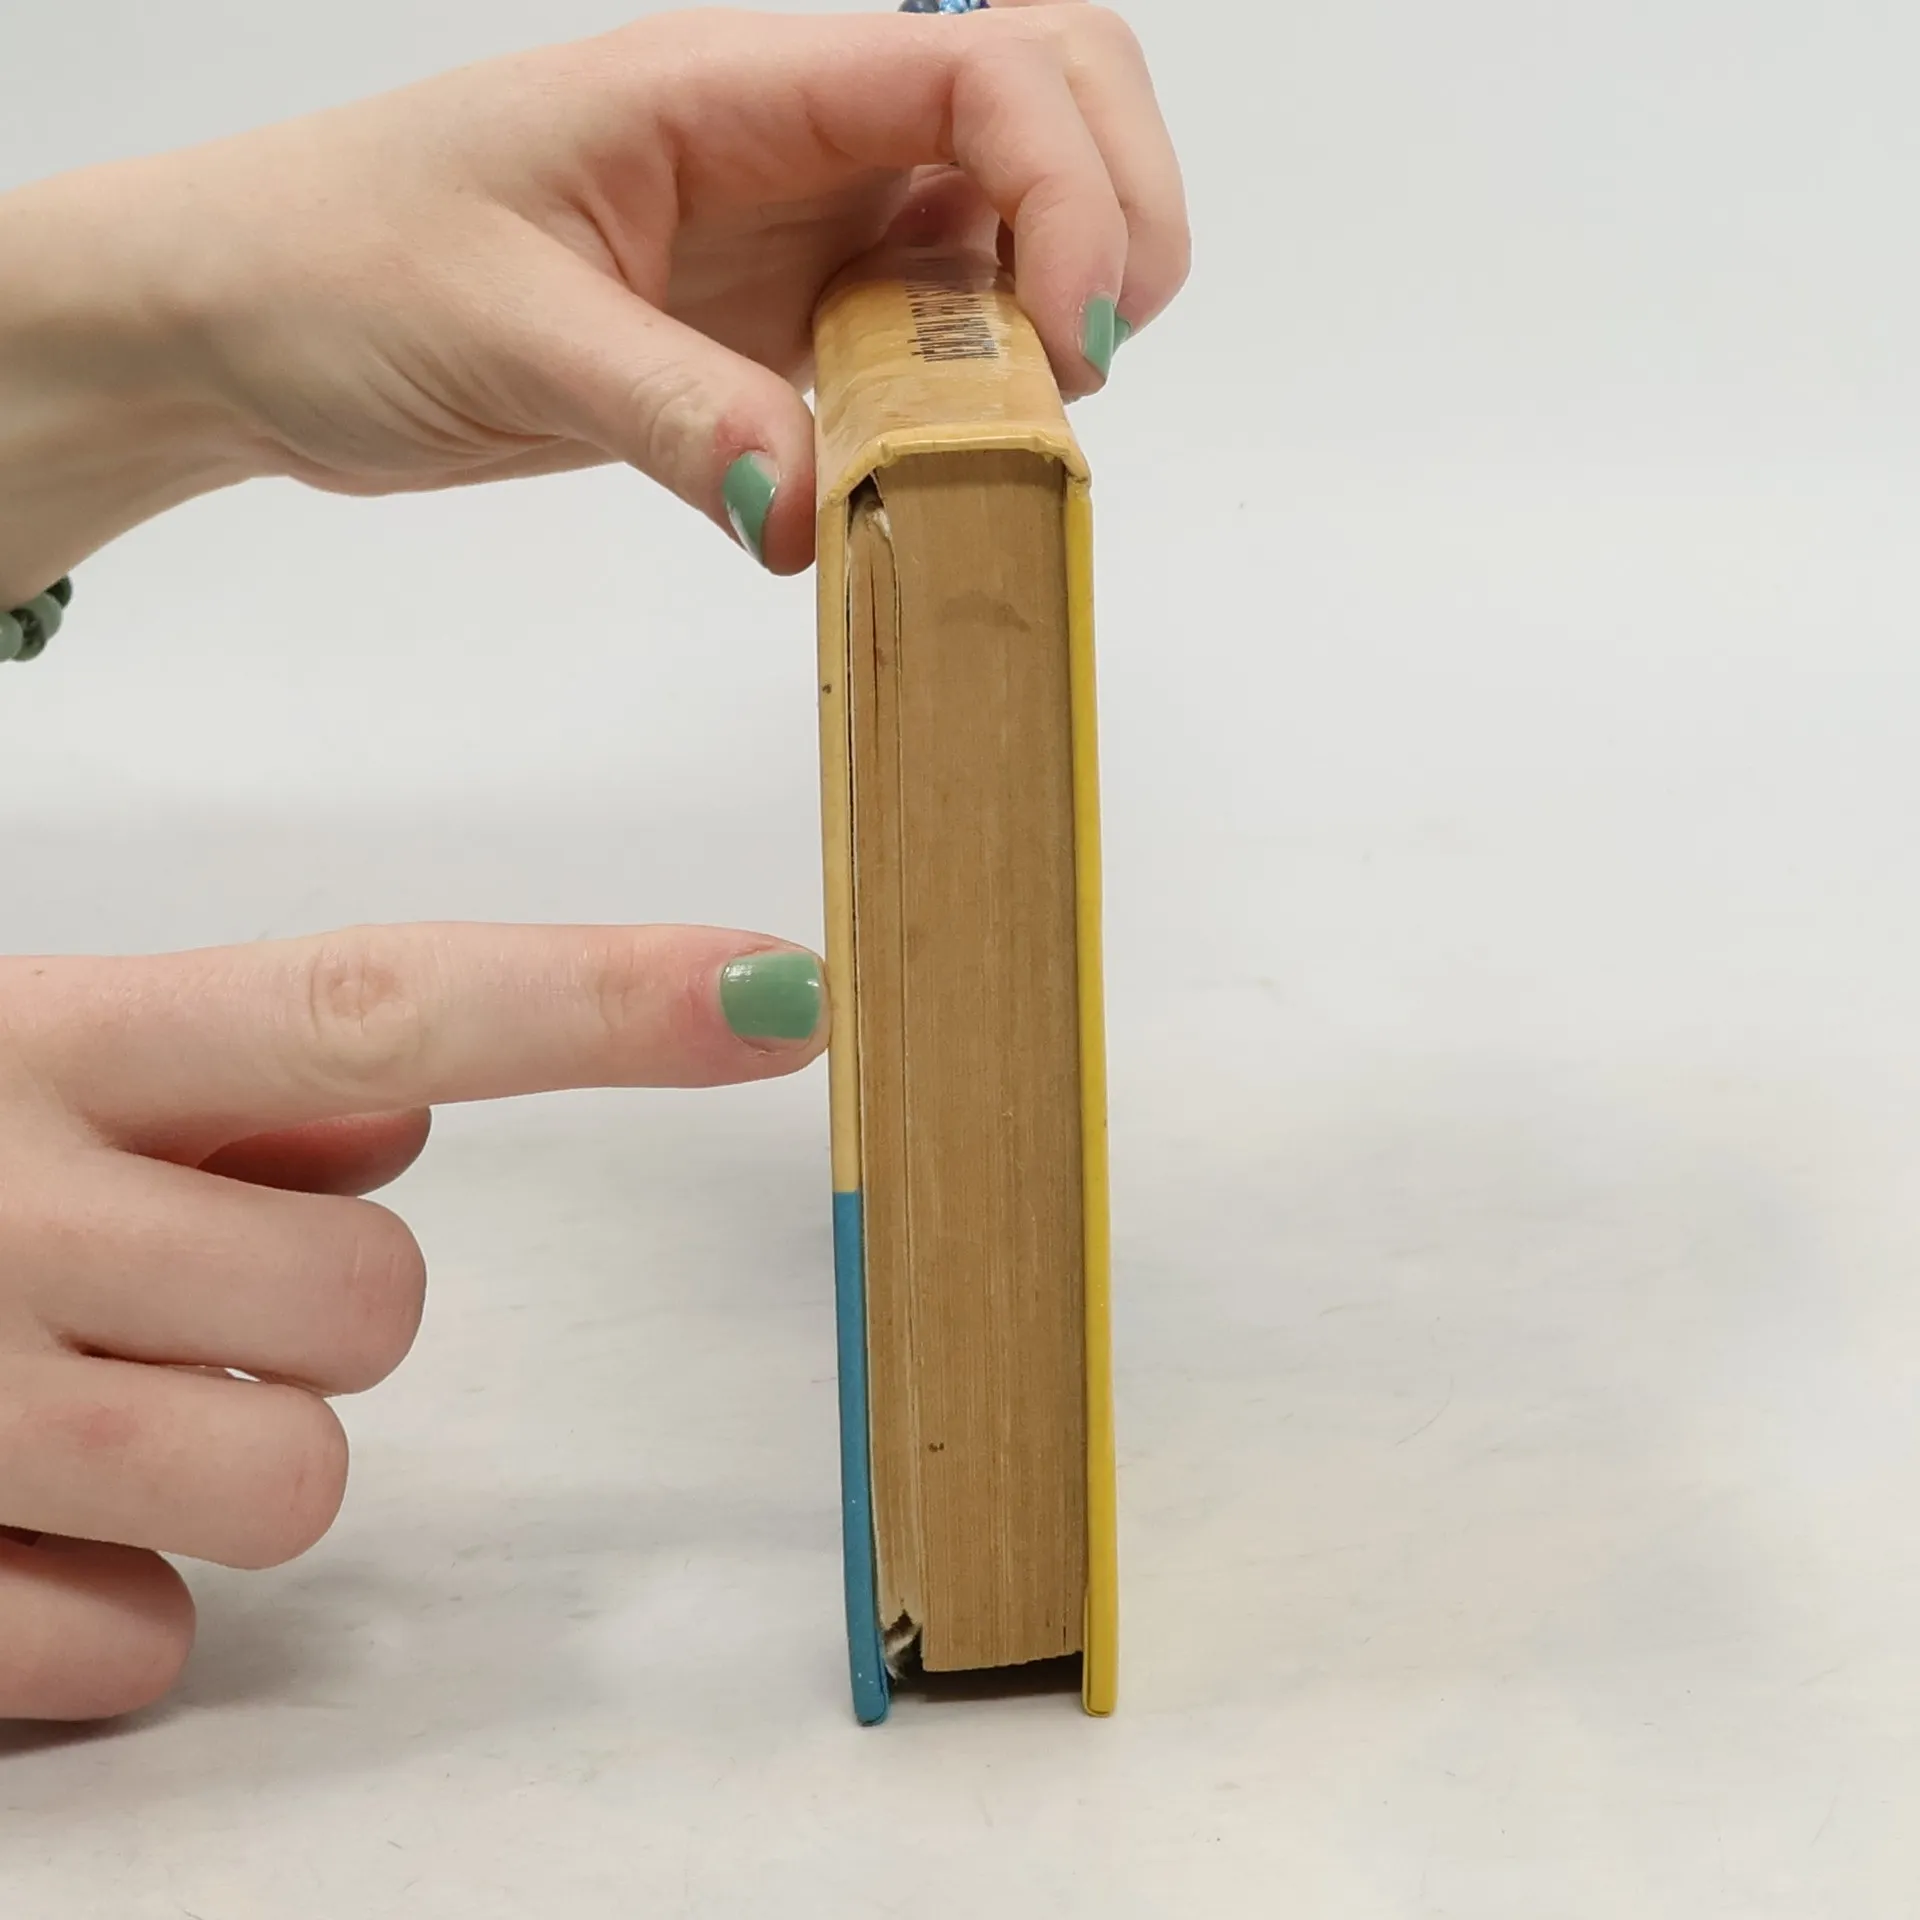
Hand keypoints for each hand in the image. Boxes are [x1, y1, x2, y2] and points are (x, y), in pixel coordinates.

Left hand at [0, 2, 1188, 593]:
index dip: (1067, 186)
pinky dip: (966, 395)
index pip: (978, 64)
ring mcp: (793, 226)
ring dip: (1047, 315)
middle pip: (1043, 92)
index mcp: (727, 83)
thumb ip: (678, 416)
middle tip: (1083, 367)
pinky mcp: (775, 320)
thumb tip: (820, 511)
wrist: (253, 320)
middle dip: (1114, 211)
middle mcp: (788, 136)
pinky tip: (930, 462)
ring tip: (1014, 429)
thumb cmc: (338, 271)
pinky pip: (922, 334)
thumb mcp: (506, 336)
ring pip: (999, 221)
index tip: (1066, 342)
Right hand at [0, 922, 826, 1719]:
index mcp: (55, 1048)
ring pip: (292, 1486)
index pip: (376, 1011)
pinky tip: (21, 1513)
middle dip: (330, 1314)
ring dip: (236, 1459)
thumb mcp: (23, 1071)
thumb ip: (221, 1080)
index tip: (778, 991)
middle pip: (375, 1297)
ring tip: (102, 1400)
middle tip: (187, 1297)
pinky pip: (145, 1645)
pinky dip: (113, 1597)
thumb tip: (401, 1114)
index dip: (599, 1001)